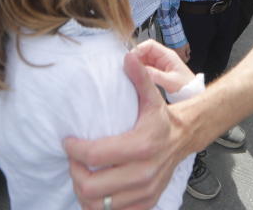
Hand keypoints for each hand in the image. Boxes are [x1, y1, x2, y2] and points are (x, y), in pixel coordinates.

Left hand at [66, 51, 187, 209]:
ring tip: (82, 174)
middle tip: (73, 160)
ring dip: (84, 190)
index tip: (68, 142)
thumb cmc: (161, 119)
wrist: (184, 139)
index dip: (74, 150)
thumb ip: (139, 77)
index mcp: (140, 146)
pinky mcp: (146, 202)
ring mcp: (144, 192)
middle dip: (75, 172)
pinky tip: (97, 189)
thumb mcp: (151, 96)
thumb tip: (127, 57)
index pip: (94, 156)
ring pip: (98, 204)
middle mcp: (143, 173)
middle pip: (91, 186)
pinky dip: (99, 204)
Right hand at [134, 40, 194, 93]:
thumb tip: (140, 69)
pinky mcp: (157, 72)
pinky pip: (145, 68)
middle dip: (135, 58)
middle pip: (144, 52)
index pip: (150, 45)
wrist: (192, 94)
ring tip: (130, 73)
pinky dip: (139, 72)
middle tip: (127, 67)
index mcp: (168, 55)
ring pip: (143, 60)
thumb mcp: (170, 81)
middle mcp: (162, 58)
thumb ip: (155, 75)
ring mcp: (159, 65)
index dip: (138, 49)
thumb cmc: (186, 86)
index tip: (130, 58)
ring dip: (136, 65)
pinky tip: (136, 78)